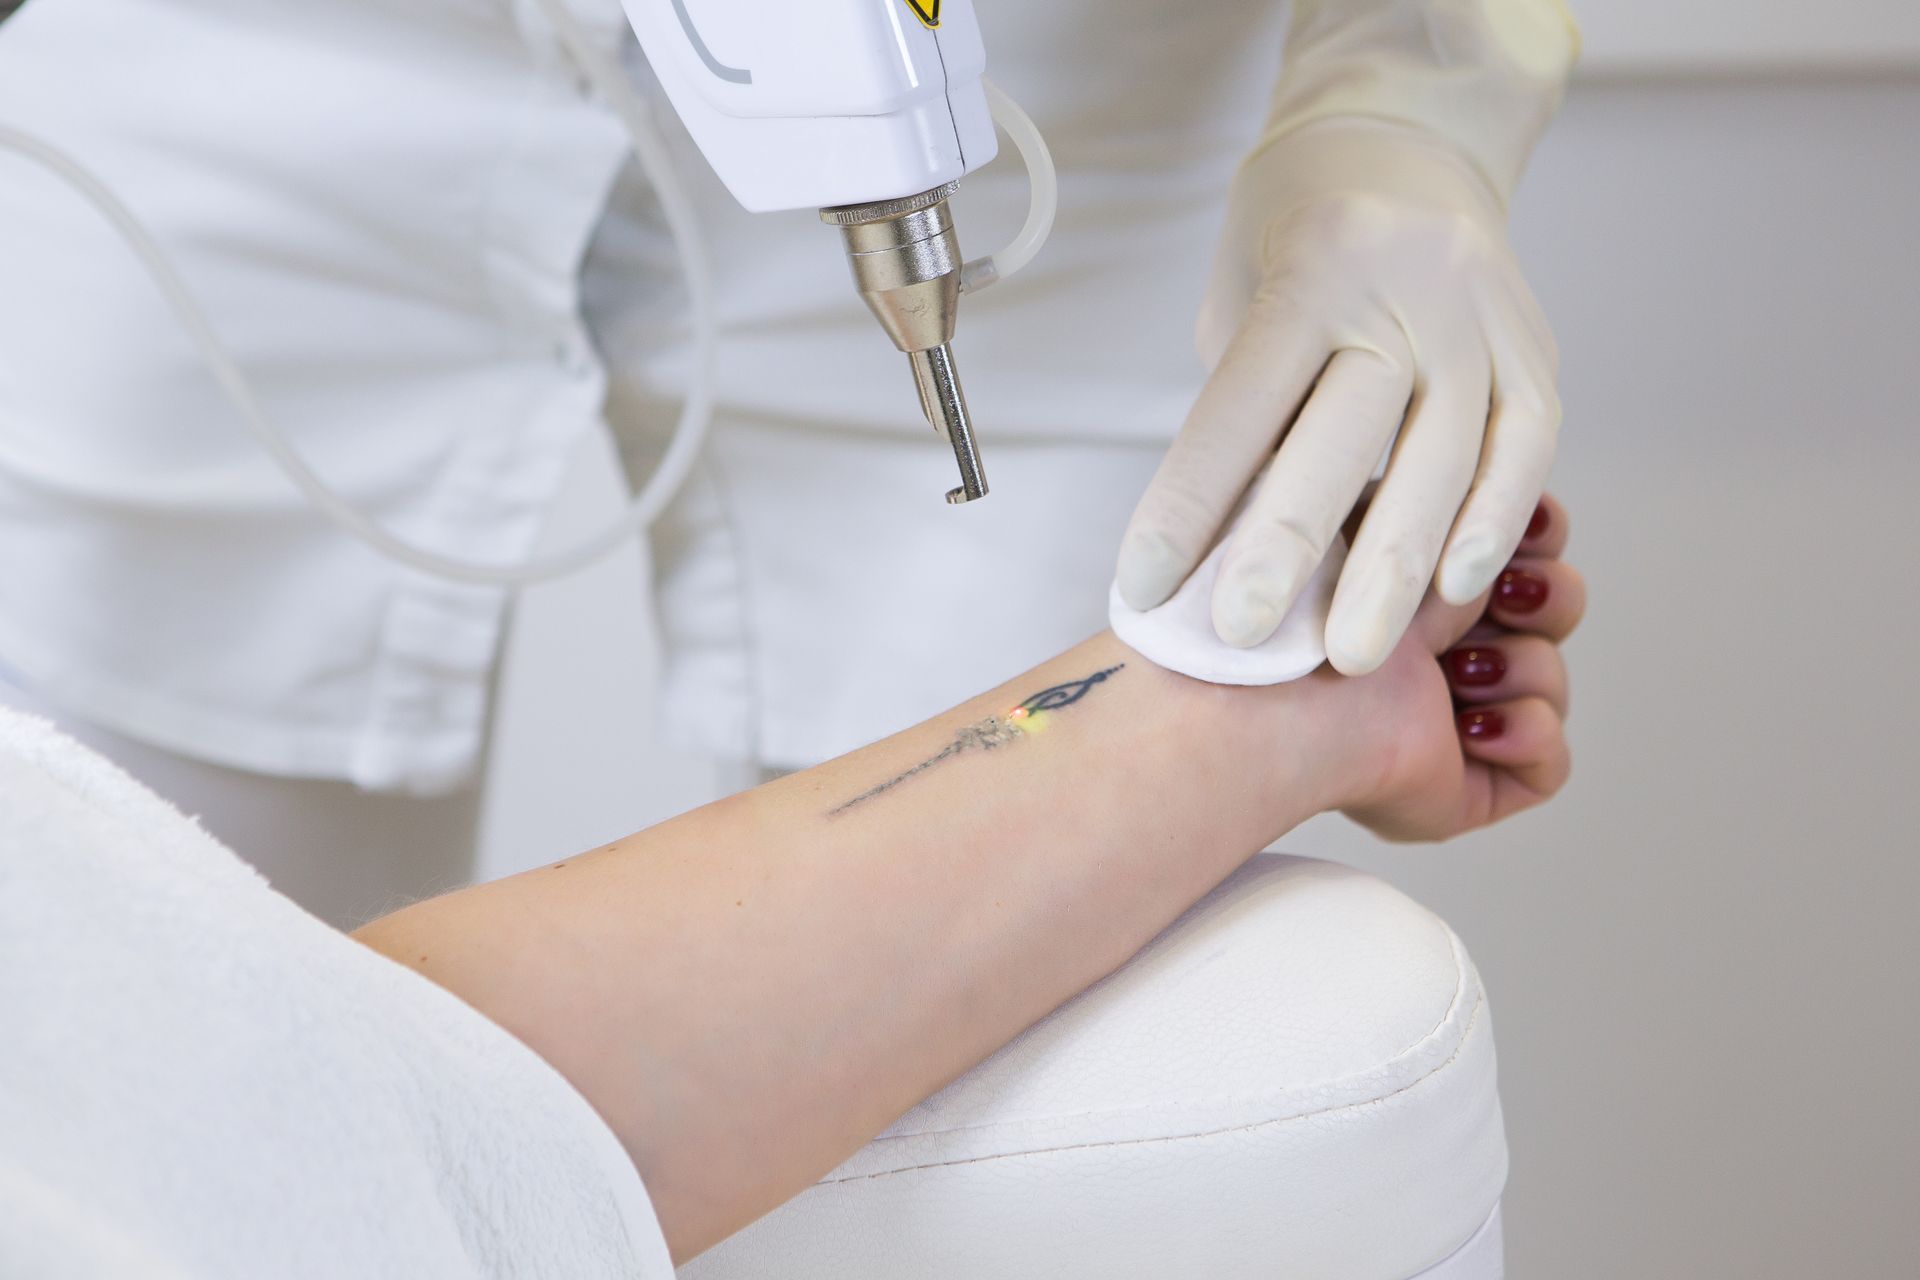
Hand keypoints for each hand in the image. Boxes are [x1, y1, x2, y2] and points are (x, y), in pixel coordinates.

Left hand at [1117, 119, 1560, 675]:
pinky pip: (1524, 447)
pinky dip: (1491, 523)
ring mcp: (1480, 315)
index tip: (1146, 587)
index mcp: (1310, 268)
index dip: (1190, 502)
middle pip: (1347, 433)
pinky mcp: (1535, 347)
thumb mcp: (1239, 295)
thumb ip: (1245, 405)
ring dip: (1396, 568)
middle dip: (1291, 548)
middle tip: (1247, 638)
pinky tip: (1456, 590)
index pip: (1242, 403)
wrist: (1401, 143)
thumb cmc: (1294, 239)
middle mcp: (1403, 286)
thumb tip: (1221, 543)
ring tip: (1351, 653)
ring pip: (1444, 455)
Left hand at [1309, 492, 1581, 840]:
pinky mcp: (1467, 789)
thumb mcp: (1392, 517)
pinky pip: (1550, 765)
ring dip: (1520, 668)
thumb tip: (1521, 503)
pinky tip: (1466, 727)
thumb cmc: (1316, 605)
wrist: (1292, 698)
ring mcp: (1451, 719)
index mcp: (1411, 583)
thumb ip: (1458, 499)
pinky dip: (1524, 735)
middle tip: (1504, 598)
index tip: (1526, 528)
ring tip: (1453, 673)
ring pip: (1551, 683)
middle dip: (1547, 597)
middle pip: (1554, 611)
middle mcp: (1432, 649)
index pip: (1515, 549)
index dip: (1536, 537)